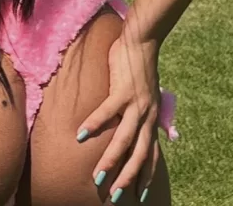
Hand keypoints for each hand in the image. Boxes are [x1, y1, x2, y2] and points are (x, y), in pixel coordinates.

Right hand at [77, 33, 162, 202]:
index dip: (147, 176)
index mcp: (151, 119)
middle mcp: (146, 116)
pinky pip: (106, 112)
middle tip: (116, 196)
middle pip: (139, 155)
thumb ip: (143, 110)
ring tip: (98, 176)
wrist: (142, 41)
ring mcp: (135, 105)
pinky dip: (94, 125)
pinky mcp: (122, 91)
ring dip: (111, 160)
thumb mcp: (147, 94)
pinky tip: (80, 136)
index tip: (141, 196)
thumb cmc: (139, 65)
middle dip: (128, 178)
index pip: (151, 154)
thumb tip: (139, 123)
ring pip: (124, 140)